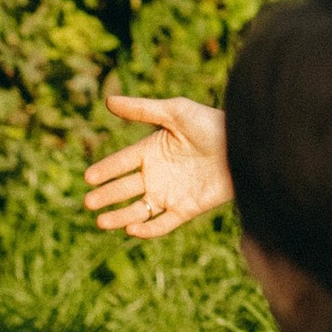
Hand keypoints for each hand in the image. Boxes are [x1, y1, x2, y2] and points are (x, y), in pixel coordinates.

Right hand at [86, 92, 229, 240]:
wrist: (243, 144)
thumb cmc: (211, 123)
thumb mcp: (175, 112)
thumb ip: (142, 109)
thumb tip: (108, 101)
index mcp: (152, 150)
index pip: (121, 163)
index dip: (105, 170)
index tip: (88, 177)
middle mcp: (158, 174)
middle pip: (125, 188)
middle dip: (106, 196)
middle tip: (89, 202)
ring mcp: (172, 193)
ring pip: (139, 210)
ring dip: (120, 217)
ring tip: (101, 221)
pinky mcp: (187, 208)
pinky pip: (164, 224)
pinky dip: (148, 229)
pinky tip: (133, 229)